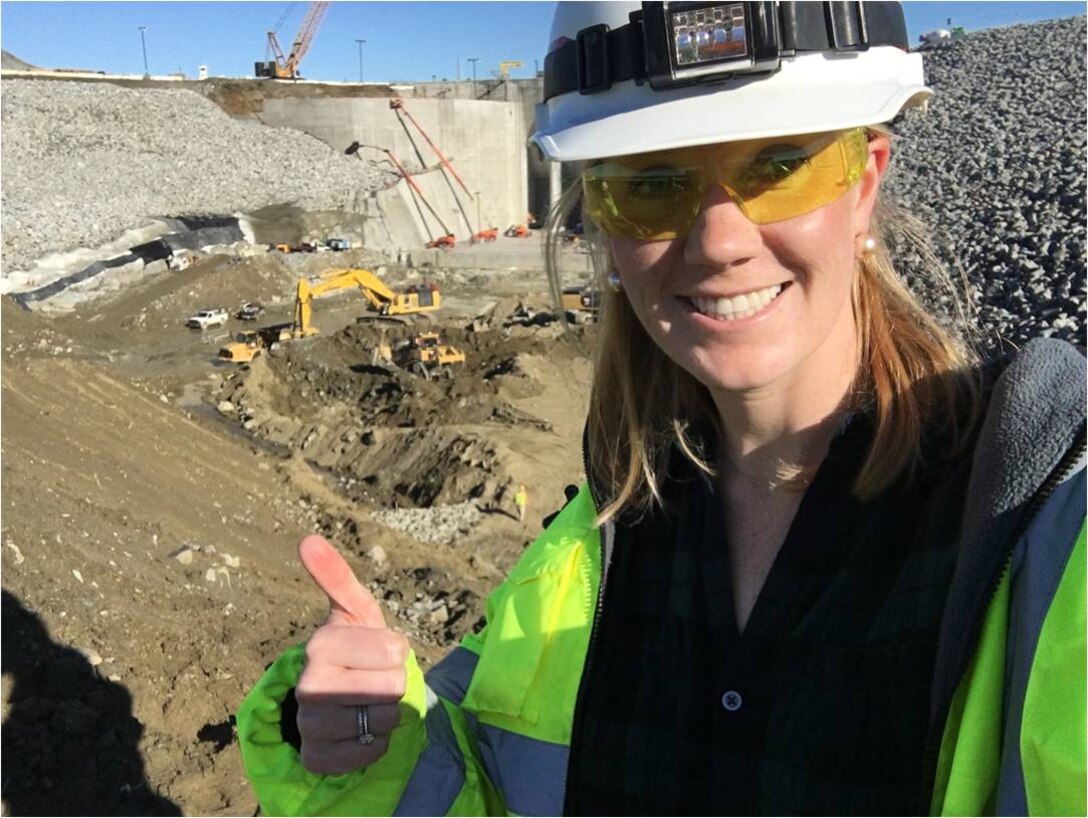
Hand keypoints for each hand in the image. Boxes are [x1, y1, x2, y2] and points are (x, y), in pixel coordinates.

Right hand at [294, 534, 408, 775]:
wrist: (335, 701)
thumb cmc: (355, 648)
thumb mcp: (354, 612)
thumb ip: (337, 576)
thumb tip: (307, 539)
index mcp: (321, 644)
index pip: (395, 651)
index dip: (397, 652)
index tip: (379, 650)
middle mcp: (309, 684)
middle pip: (393, 687)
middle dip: (394, 684)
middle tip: (373, 679)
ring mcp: (309, 724)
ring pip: (383, 722)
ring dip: (385, 715)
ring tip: (365, 705)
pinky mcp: (316, 758)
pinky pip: (369, 752)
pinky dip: (375, 744)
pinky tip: (359, 730)